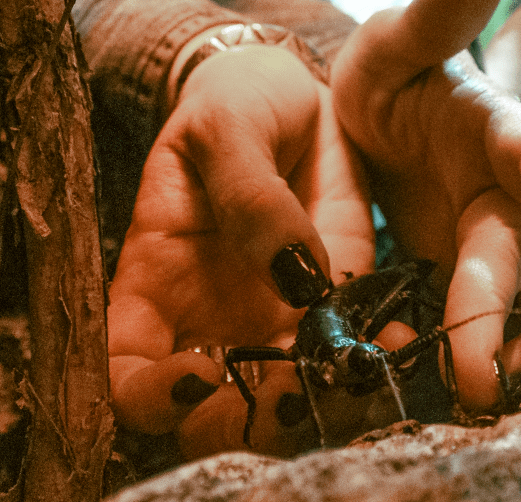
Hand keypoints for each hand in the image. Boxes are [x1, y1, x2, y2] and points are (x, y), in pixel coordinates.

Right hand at [107, 45, 374, 457]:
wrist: (295, 97)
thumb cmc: (234, 104)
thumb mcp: (227, 129)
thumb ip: (247, 194)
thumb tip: (293, 273)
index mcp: (156, 286)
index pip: (128, 371)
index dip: (150, 396)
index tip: (199, 376)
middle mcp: (210, 322)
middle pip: (210, 411)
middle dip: (248, 422)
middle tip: (296, 398)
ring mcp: (275, 322)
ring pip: (286, 399)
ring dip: (320, 405)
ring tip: (355, 377)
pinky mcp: (336, 306)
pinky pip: (350, 354)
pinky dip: (373, 362)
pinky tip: (392, 345)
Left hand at [331, 0, 520, 408]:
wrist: (371, 123)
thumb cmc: (390, 78)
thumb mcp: (399, 43)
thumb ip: (437, 15)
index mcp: (507, 137)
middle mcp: (515, 200)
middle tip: (496, 371)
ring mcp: (495, 249)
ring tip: (485, 396)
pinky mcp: (466, 286)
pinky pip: (489, 331)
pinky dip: (481, 360)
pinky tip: (452, 393)